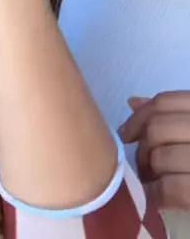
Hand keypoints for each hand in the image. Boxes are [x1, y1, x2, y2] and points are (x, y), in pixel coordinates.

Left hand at [119, 91, 189, 209]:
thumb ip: (173, 115)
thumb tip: (134, 102)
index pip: (165, 101)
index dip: (139, 117)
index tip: (127, 134)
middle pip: (157, 129)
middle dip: (142, 150)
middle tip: (144, 166)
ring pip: (161, 158)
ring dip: (148, 174)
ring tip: (153, 182)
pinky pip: (172, 188)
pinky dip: (157, 195)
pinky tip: (158, 198)